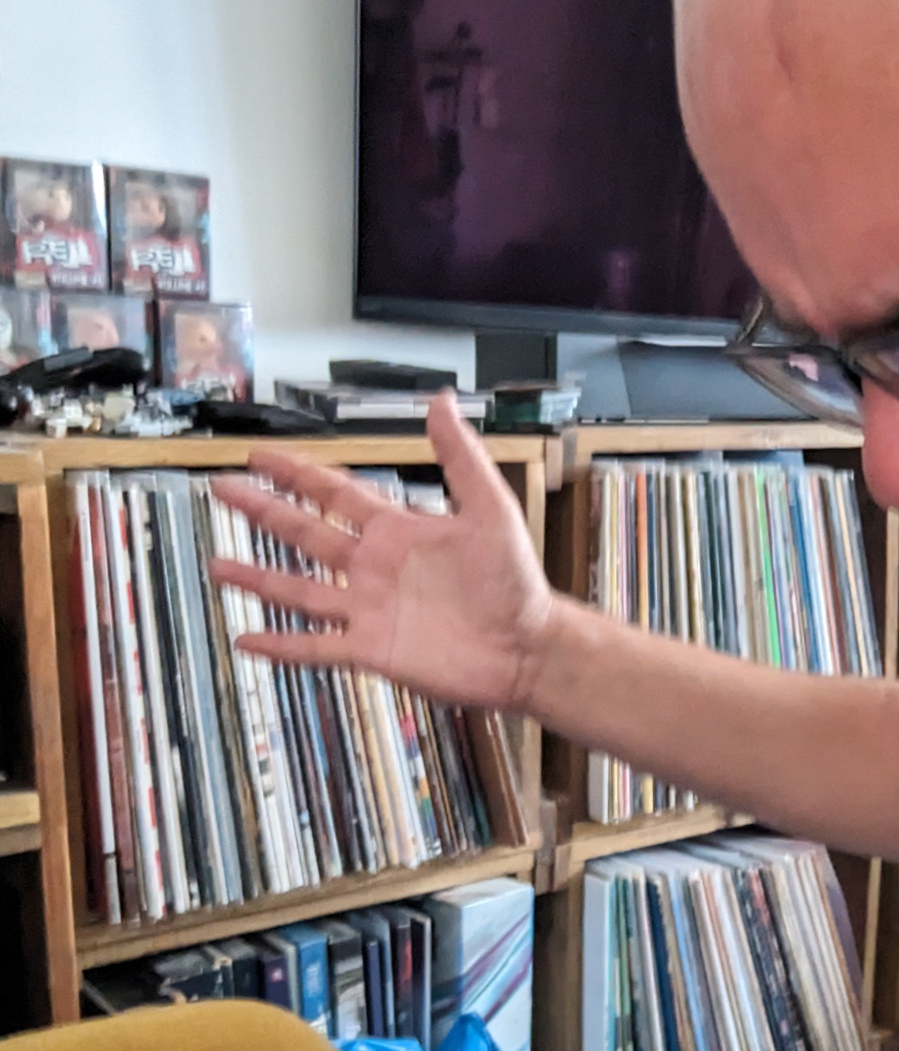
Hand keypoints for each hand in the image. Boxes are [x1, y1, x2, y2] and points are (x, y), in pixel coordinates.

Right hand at [209, 391, 556, 711]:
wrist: (527, 646)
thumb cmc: (517, 581)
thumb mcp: (490, 510)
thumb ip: (459, 457)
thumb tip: (442, 401)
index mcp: (397, 531)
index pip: (334, 493)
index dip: (297, 473)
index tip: (262, 457)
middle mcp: (374, 568)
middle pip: (305, 533)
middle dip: (264, 510)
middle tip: (225, 490)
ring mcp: (369, 609)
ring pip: (299, 590)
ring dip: (259, 577)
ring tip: (218, 566)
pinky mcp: (372, 649)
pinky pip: (316, 646)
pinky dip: (281, 645)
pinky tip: (247, 639)